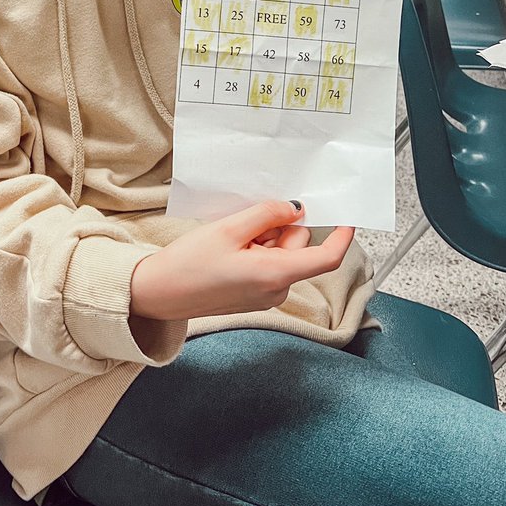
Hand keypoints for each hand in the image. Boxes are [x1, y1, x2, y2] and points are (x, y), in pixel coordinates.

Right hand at [130, 200, 354, 320]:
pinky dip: (255, 249)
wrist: (158, 294)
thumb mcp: (229, 229)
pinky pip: (267, 264)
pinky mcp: (253, 295)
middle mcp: (276, 290)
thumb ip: (267, 215)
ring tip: (230, 237)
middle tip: (246, 220)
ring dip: (264, 238)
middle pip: (298, 247)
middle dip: (279, 227)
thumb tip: (295, 209)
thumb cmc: (188, 264)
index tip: (348, 216)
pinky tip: (228, 248)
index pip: (327, 258)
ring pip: (281, 253)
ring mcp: (265, 295)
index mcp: (275, 274)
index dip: (342, 236)